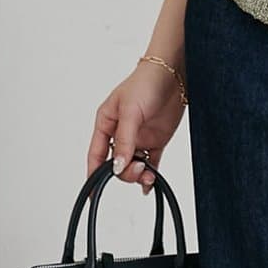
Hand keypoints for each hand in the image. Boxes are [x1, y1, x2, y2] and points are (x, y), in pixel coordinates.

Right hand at [87, 59, 187, 195]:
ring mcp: (139, 138)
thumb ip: (124, 141)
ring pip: (133, 166)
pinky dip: (151, 174)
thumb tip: (118, 166)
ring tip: (148, 175)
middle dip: (124, 172)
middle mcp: (120, 133)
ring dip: (139, 175)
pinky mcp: (156, 141)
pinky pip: (150, 163)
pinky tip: (151, 181)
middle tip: (138, 169)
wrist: (174, 75)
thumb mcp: (130, 112)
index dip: (93, 174)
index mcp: (106, 123)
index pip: (96, 154)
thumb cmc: (145, 83)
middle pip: (116, 164)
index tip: (93, 193)